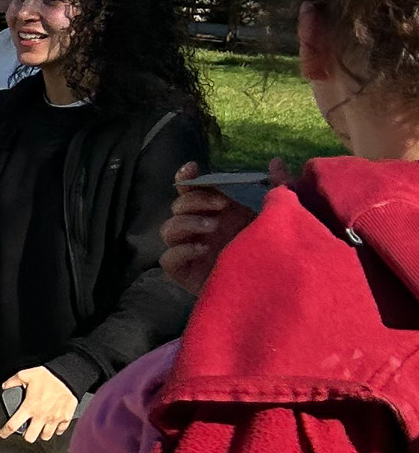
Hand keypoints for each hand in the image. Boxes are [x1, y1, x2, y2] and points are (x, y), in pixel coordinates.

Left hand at [0, 364, 77, 442]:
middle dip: (26, 436)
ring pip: (46, 436)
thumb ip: (13, 381)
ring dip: (41, 434)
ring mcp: (54, 418)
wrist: (69, 377)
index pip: (12, 425)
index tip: (2, 435)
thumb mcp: (26, 374)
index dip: (4, 433)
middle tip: (25, 431)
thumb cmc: (50, 376)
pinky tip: (53, 426)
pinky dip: (57, 430)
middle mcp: (41, 416)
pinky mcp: (66, 417)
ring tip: (39, 430)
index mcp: (29, 407)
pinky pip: (61, 430)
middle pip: (30, 437)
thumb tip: (6, 385)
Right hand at [160, 158, 283, 296]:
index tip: (193, 169)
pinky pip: (168, 259)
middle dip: (196, 200)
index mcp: (220, 214)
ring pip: (168, 230)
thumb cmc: (281, 253)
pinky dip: (181, 251)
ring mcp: (192, 252)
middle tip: (223, 206)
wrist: (279, 292)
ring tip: (213, 228)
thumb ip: (281, 188)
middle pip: (178, 206)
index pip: (193, 191)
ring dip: (187, 223)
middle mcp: (202, 230)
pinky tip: (203, 250)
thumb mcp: (285, 216)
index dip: (188, 178)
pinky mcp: (186, 274)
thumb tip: (276, 161)